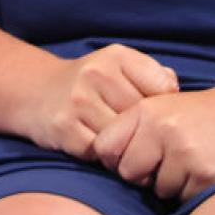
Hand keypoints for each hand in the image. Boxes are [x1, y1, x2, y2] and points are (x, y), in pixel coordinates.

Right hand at [20, 45, 177, 159]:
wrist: (37, 92)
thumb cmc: (91, 83)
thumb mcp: (119, 66)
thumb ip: (152, 75)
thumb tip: (178, 93)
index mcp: (116, 56)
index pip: (163, 87)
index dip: (165, 106)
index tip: (159, 114)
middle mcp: (96, 74)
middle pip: (144, 115)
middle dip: (147, 130)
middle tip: (143, 136)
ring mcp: (79, 102)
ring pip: (124, 137)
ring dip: (128, 146)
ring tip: (126, 144)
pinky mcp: (66, 129)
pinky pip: (101, 153)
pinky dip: (107, 157)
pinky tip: (106, 150)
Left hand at [94, 86, 214, 200]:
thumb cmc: (194, 115)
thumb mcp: (159, 106)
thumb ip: (128, 129)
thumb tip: (102, 162)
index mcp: (146, 110)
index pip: (104, 147)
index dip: (115, 157)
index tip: (131, 154)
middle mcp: (163, 129)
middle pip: (128, 173)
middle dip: (143, 173)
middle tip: (166, 157)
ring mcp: (185, 153)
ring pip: (157, 189)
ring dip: (170, 182)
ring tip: (189, 158)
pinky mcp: (205, 175)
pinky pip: (181, 197)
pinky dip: (189, 189)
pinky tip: (202, 168)